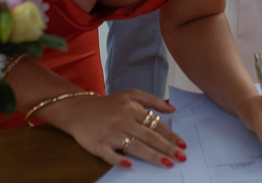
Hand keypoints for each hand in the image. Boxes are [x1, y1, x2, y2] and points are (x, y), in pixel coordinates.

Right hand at [49, 89, 185, 168]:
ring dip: (152, 156)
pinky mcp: (98, 145)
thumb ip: (152, 100)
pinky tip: (130, 165)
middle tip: (181, 156)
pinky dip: (119, 160)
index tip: (183, 144)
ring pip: (134, 146)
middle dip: (167, 147)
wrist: (79, 109)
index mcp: (132, 108)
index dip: (170, 135)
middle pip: (149, 136)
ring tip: (167, 163)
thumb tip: (173, 108)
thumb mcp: (131, 95)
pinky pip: (110, 155)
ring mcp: (110, 134)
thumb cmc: (109, 104)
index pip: (155, 124)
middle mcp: (122, 121)